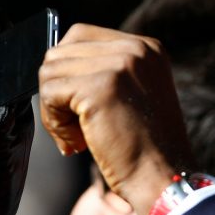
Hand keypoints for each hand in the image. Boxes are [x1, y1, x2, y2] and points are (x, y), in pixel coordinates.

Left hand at [38, 23, 193, 214]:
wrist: (165, 178)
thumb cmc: (147, 149)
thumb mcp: (133, 96)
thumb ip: (104, 73)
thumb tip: (53, 67)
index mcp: (146, 47)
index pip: (80, 36)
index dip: (68, 72)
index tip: (81, 109)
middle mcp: (135, 48)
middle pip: (61, 52)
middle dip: (59, 92)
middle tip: (77, 129)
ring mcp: (119, 64)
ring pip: (50, 71)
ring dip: (55, 110)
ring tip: (80, 138)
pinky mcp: (100, 87)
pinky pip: (49, 93)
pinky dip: (55, 123)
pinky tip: (78, 143)